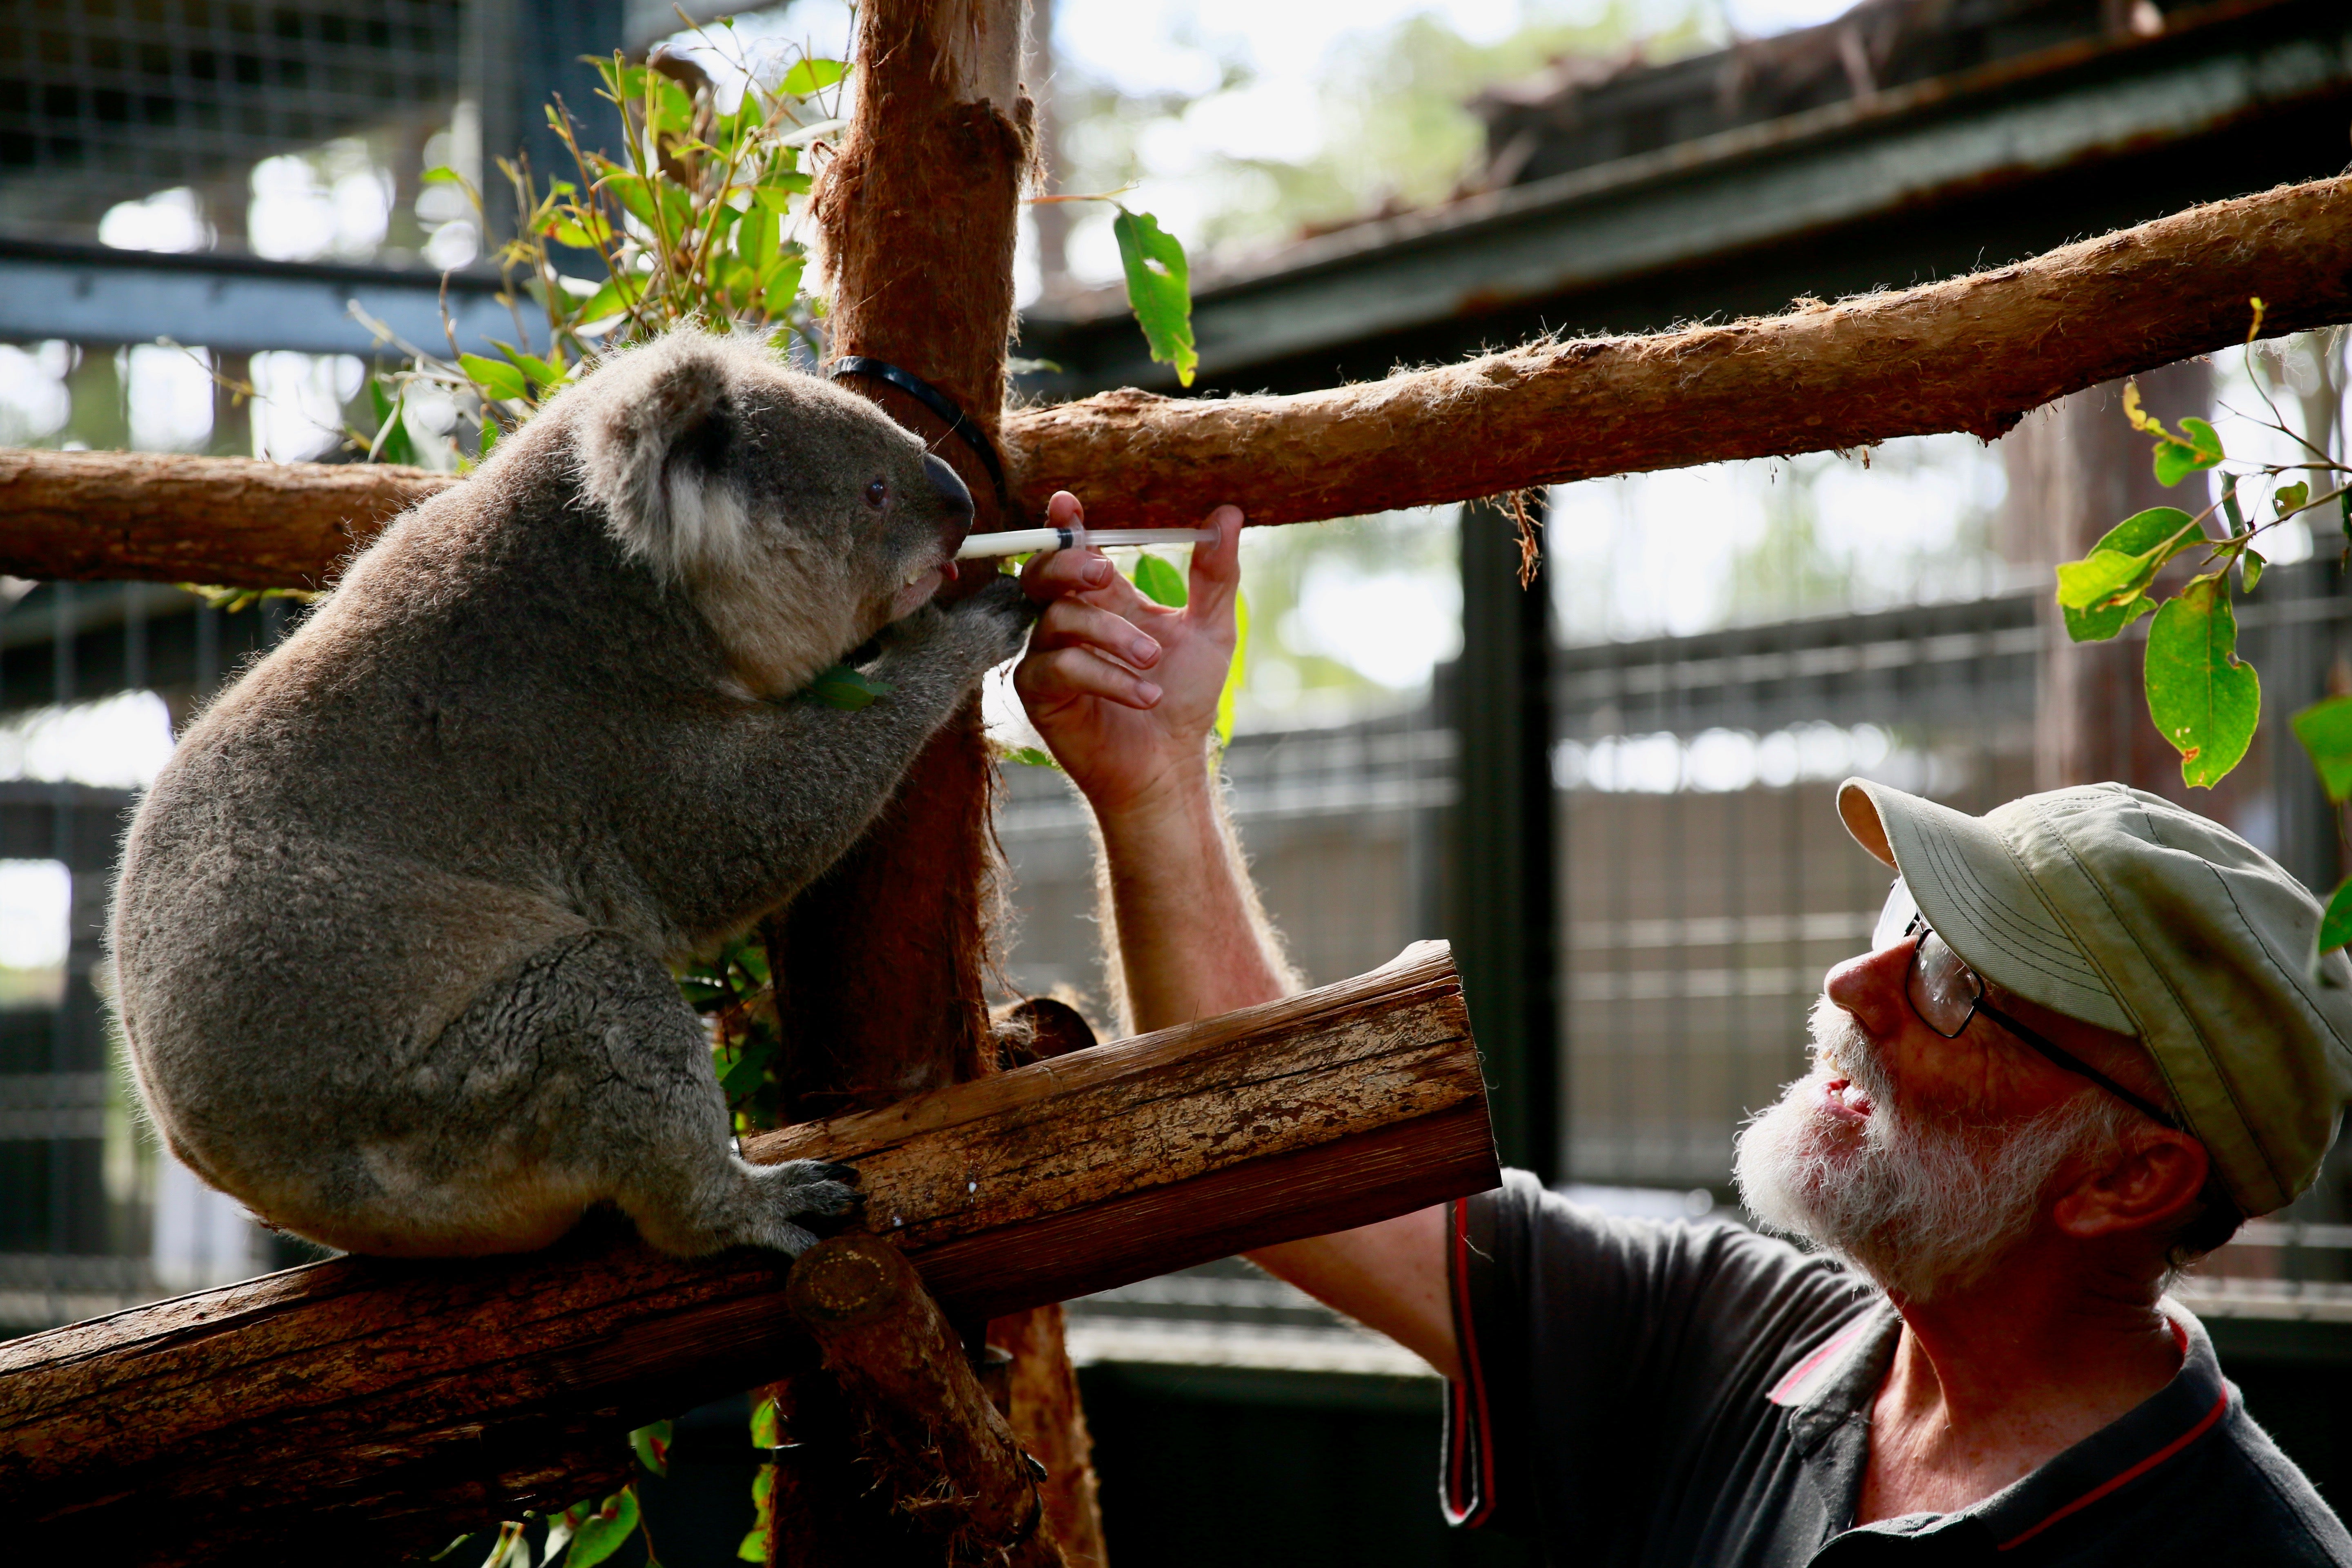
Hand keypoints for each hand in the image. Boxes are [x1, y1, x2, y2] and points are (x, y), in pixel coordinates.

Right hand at [1015, 492, 1241, 819]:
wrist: (1170, 764)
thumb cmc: (1184, 700)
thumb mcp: (1210, 629)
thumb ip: (1215, 574)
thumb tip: (1228, 513)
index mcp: (1102, 601)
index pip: (1072, 551)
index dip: (1064, 526)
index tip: (1068, 504)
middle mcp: (1066, 622)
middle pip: (1042, 573)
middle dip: (1069, 565)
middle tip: (1105, 573)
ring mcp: (1046, 657)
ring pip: (1057, 620)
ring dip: (1110, 635)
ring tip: (1153, 661)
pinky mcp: (1038, 693)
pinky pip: (1059, 667)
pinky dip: (1105, 676)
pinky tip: (1144, 696)